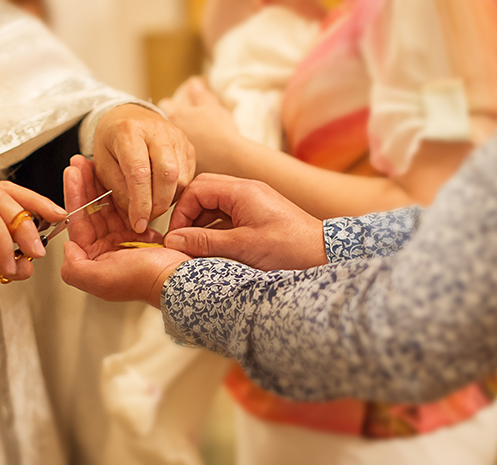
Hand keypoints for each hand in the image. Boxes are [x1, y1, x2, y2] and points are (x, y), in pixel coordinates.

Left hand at [61, 156, 189, 306]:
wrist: (182, 278)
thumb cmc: (146, 280)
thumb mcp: (102, 280)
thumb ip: (75, 268)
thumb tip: (67, 248)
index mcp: (95, 261)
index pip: (79, 223)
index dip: (74, 197)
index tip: (72, 175)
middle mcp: (108, 251)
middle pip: (92, 212)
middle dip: (85, 186)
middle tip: (80, 163)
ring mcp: (125, 241)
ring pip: (108, 207)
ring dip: (101, 186)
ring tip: (94, 164)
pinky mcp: (142, 234)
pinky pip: (127, 209)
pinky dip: (122, 193)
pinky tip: (118, 178)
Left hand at [93, 104, 194, 233]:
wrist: (129, 116)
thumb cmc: (112, 141)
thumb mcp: (103, 165)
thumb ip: (118, 189)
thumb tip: (137, 214)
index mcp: (129, 132)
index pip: (139, 172)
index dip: (140, 203)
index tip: (137, 223)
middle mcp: (158, 131)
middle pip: (168, 175)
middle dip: (159, 204)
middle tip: (147, 218)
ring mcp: (177, 137)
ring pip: (182, 179)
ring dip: (168, 199)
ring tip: (151, 203)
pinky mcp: (189, 146)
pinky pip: (188, 177)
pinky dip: (175, 191)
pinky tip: (161, 191)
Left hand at [158, 77, 243, 174]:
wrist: (230, 158)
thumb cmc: (221, 129)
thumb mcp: (212, 106)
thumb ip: (200, 94)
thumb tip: (193, 82)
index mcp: (176, 114)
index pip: (164, 104)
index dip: (171, 104)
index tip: (179, 109)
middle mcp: (170, 133)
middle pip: (163, 125)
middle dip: (170, 125)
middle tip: (183, 125)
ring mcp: (173, 151)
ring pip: (168, 144)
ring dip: (173, 143)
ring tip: (189, 143)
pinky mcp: (180, 167)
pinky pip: (175, 160)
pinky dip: (180, 158)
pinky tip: (192, 158)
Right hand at [164, 173, 327, 270]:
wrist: (324, 254)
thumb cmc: (288, 248)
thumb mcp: (242, 247)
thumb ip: (205, 242)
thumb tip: (173, 240)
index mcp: (242, 190)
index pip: (197, 189)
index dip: (181, 213)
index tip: (176, 237)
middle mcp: (246, 190)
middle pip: (203, 192)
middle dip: (188, 215)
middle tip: (183, 240)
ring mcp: (253, 201)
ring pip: (214, 205)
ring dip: (201, 224)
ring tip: (196, 248)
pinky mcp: (258, 215)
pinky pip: (227, 216)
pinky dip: (215, 229)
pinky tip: (213, 249)